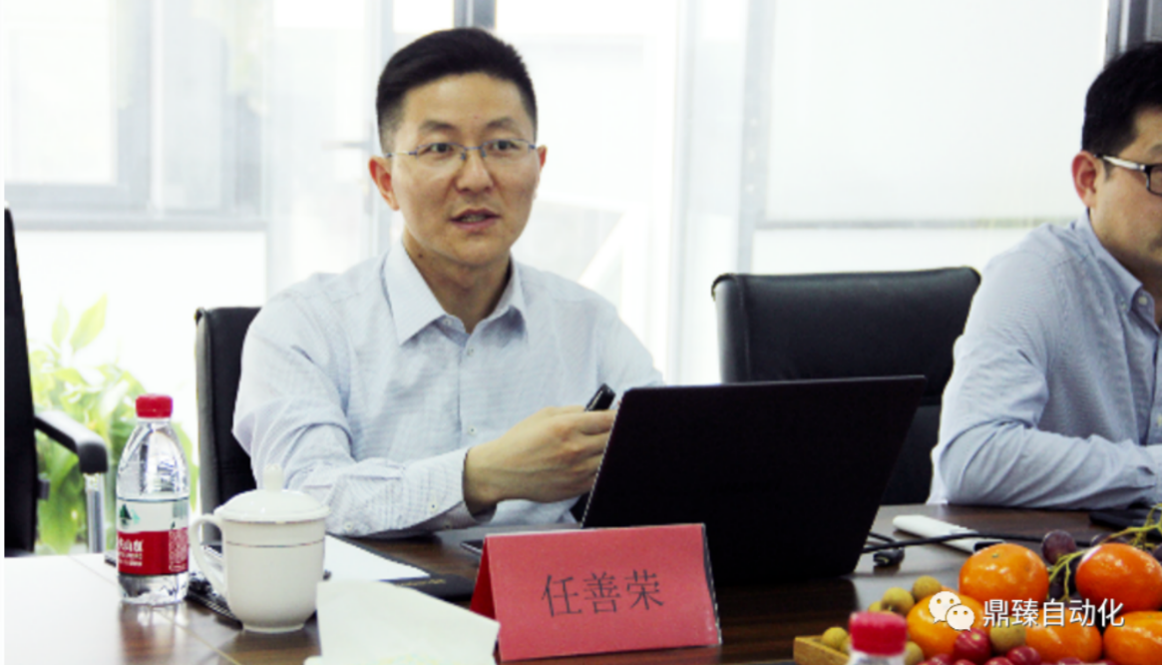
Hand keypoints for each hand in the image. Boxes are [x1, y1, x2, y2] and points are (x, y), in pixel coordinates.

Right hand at [462, 406, 615, 513]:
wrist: (502, 471)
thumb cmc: (521, 441)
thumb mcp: (544, 416)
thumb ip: (574, 411)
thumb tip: (597, 410)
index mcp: (566, 427)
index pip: (608, 419)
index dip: (620, 415)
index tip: (623, 413)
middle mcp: (574, 449)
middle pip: (614, 438)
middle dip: (618, 431)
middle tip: (618, 428)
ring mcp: (577, 471)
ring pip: (610, 458)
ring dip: (611, 450)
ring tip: (605, 444)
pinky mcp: (576, 488)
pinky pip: (601, 476)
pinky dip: (604, 467)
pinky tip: (597, 461)